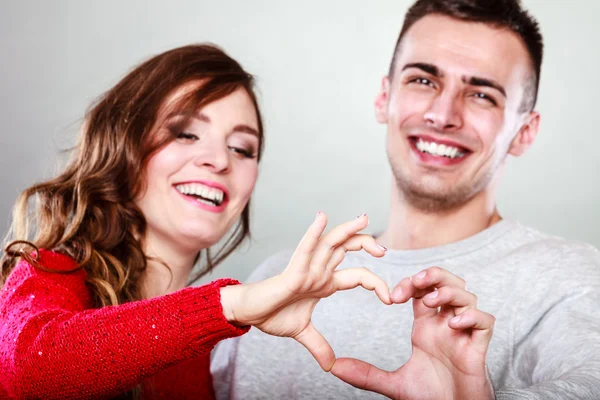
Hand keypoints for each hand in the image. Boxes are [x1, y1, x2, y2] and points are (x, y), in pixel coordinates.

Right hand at [220, 212, 390, 370]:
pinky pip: (305, 249)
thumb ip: (319, 345)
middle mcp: (319, 271)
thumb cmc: (272, 314)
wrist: (249, 313)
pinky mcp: (292, 272)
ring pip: (330, 243)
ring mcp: (307, 268)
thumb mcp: (303, 332)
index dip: (375, 282)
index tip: (389, 299)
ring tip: (363, 219)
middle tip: (383, 250)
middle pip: (347, 249)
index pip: (358, 275)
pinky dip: (314, 233)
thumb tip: (330, 365)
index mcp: (325, 282)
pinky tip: (321, 218)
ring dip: (347, 230)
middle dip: (366, 244)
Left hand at [331, 267, 494, 399]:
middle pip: (446, 283)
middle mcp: (446, 325)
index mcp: (427, 327)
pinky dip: (472, 316)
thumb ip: (366, 374)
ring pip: (466, 296)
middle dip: (433, 276)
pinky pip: (485, 320)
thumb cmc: (431, 397)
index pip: (422, 290)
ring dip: (450, 292)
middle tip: (417, 283)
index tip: (394, 297)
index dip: (411, 284)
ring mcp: (464, 334)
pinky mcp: (479, 347)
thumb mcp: (394, 384)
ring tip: (432, 303)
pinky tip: (455, 323)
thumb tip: (334, 367)